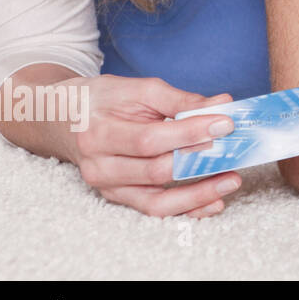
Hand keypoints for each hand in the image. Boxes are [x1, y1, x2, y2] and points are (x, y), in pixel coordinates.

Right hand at [56, 75, 242, 217]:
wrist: (63, 119)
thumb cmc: (103, 100)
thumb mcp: (138, 89)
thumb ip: (180, 99)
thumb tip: (221, 104)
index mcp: (100, 133)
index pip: (151, 139)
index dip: (190, 133)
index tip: (225, 123)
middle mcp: (100, 167)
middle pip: (156, 171)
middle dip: (200, 161)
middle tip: (235, 151)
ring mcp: (109, 187)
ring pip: (157, 201)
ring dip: (199, 194)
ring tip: (231, 181)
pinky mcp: (119, 198)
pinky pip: (156, 211)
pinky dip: (187, 209)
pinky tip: (214, 202)